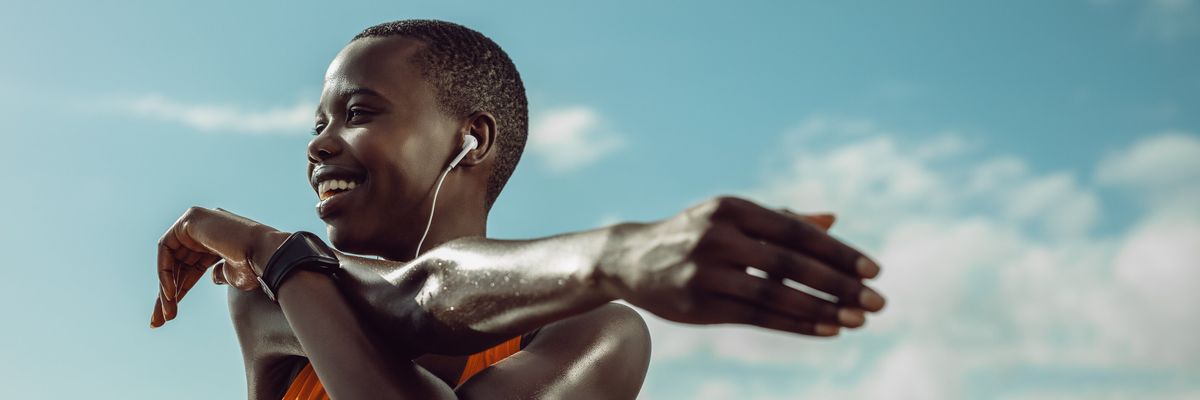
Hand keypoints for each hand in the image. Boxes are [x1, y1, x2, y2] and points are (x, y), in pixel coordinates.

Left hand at [151, 206, 288, 327]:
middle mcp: (206, 228)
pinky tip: (169, 293)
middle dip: (167, 294)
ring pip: (169, 259)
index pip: (190, 267)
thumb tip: (213, 276)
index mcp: (218, 241)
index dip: (180, 290)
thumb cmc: (257, 268)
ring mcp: (198, 220)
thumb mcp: (234, 275)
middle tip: (160, 320)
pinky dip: (164, 272)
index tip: (169, 316)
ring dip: (165, 288)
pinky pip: (166, 249)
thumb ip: (220, 274)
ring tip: (166, 313)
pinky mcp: (191, 218)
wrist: (268, 256)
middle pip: (177, 264)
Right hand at [596, 196, 884, 336]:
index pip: (797, 231)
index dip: (838, 251)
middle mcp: (718, 236)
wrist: (631, 258)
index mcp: (733, 208)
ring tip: (858, 320)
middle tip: (878, 301)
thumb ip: (782, 219)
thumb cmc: (694, 234)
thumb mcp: (732, 218)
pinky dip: (796, 325)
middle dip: (839, 285)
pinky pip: (758, 317)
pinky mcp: (700, 304)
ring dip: (822, 310)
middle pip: (791, 264)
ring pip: (776, 295)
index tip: (874, 270)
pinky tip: (827, 329)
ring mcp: (706, 272)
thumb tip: (834, 219)